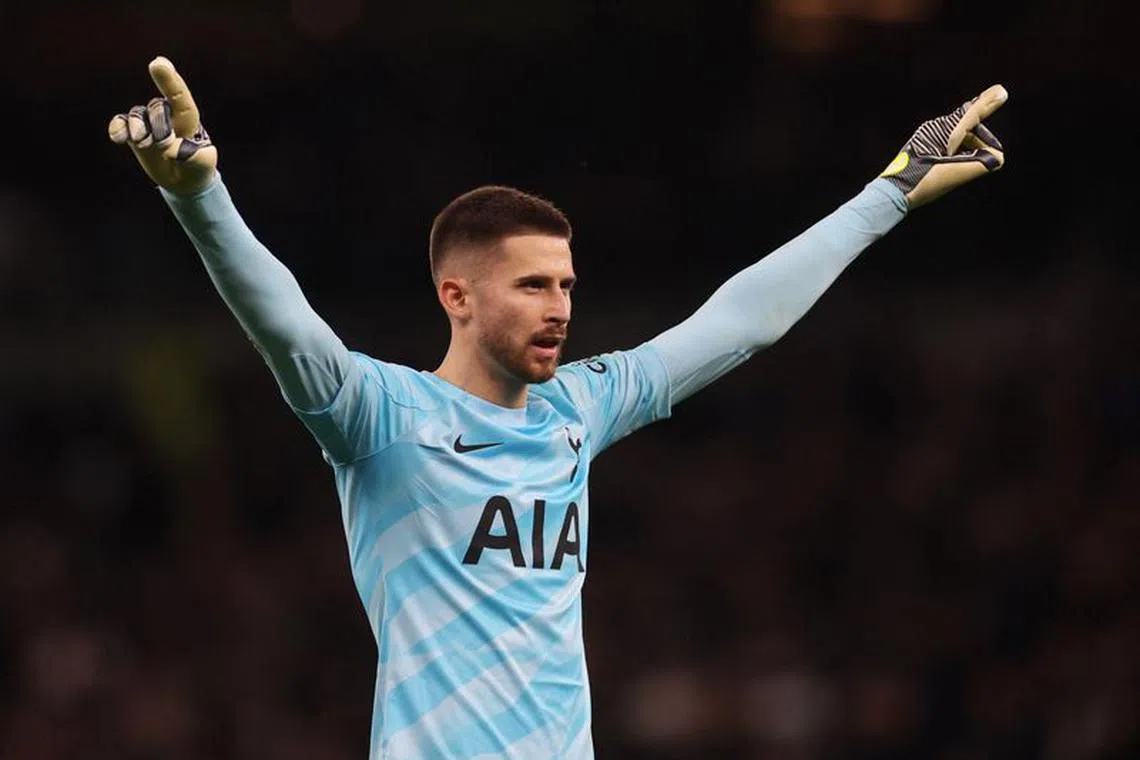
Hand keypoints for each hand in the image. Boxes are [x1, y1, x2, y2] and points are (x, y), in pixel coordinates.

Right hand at [108, 56, 217, 194]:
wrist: (183, 180)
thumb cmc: (197, 167)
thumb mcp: (203, 163)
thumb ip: (191, 155)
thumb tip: (169, 149)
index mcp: (187, 118)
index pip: (179, 96)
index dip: (169, 80)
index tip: (158, 63)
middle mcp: (166, 115)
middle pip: (157, 108)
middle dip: (159, 126)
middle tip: (165, 145)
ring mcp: (148, 123)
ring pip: (137, 115)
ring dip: (138, 128)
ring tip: (143, 143)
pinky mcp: (133, 133)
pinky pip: (120, 123)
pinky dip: (117, 127)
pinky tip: (118, 137)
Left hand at [880, 84, 1007, 208]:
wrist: (893, 193)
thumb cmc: (922, 183)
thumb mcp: (956, 174)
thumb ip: (982, 163)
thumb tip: (998, 157)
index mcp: (943, 132)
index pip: (971, 114)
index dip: (988, 103)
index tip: (1002, 91)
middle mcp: (934, 128)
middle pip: (968, 126)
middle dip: (982, 140)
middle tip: (992, 158)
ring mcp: (926, 135)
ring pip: (958, 135)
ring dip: (971, 148)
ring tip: (971, 166)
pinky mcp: (922, 144)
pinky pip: (948, 141)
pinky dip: (959, 150)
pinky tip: (959, 164)